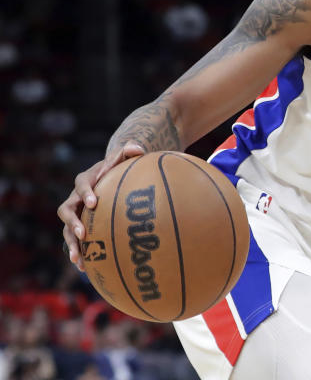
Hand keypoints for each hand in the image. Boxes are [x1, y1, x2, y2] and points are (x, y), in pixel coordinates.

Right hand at [57, 141, 144, 270]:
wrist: (110, 177)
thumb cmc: (119, 167)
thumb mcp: (123, 157)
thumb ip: (129, 151)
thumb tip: (137, 148)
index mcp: (86, 179)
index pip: (82, 184)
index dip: (86, 193)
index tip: (94, 203)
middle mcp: (75, 198)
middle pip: (66, 210)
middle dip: (72, 222)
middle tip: (82, 234)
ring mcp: (76, 213)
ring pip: (66, 230)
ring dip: (70, 244)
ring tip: (77, 259)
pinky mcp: (79, 226)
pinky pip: (76, 242)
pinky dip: (80, 254)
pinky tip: (86, 269)